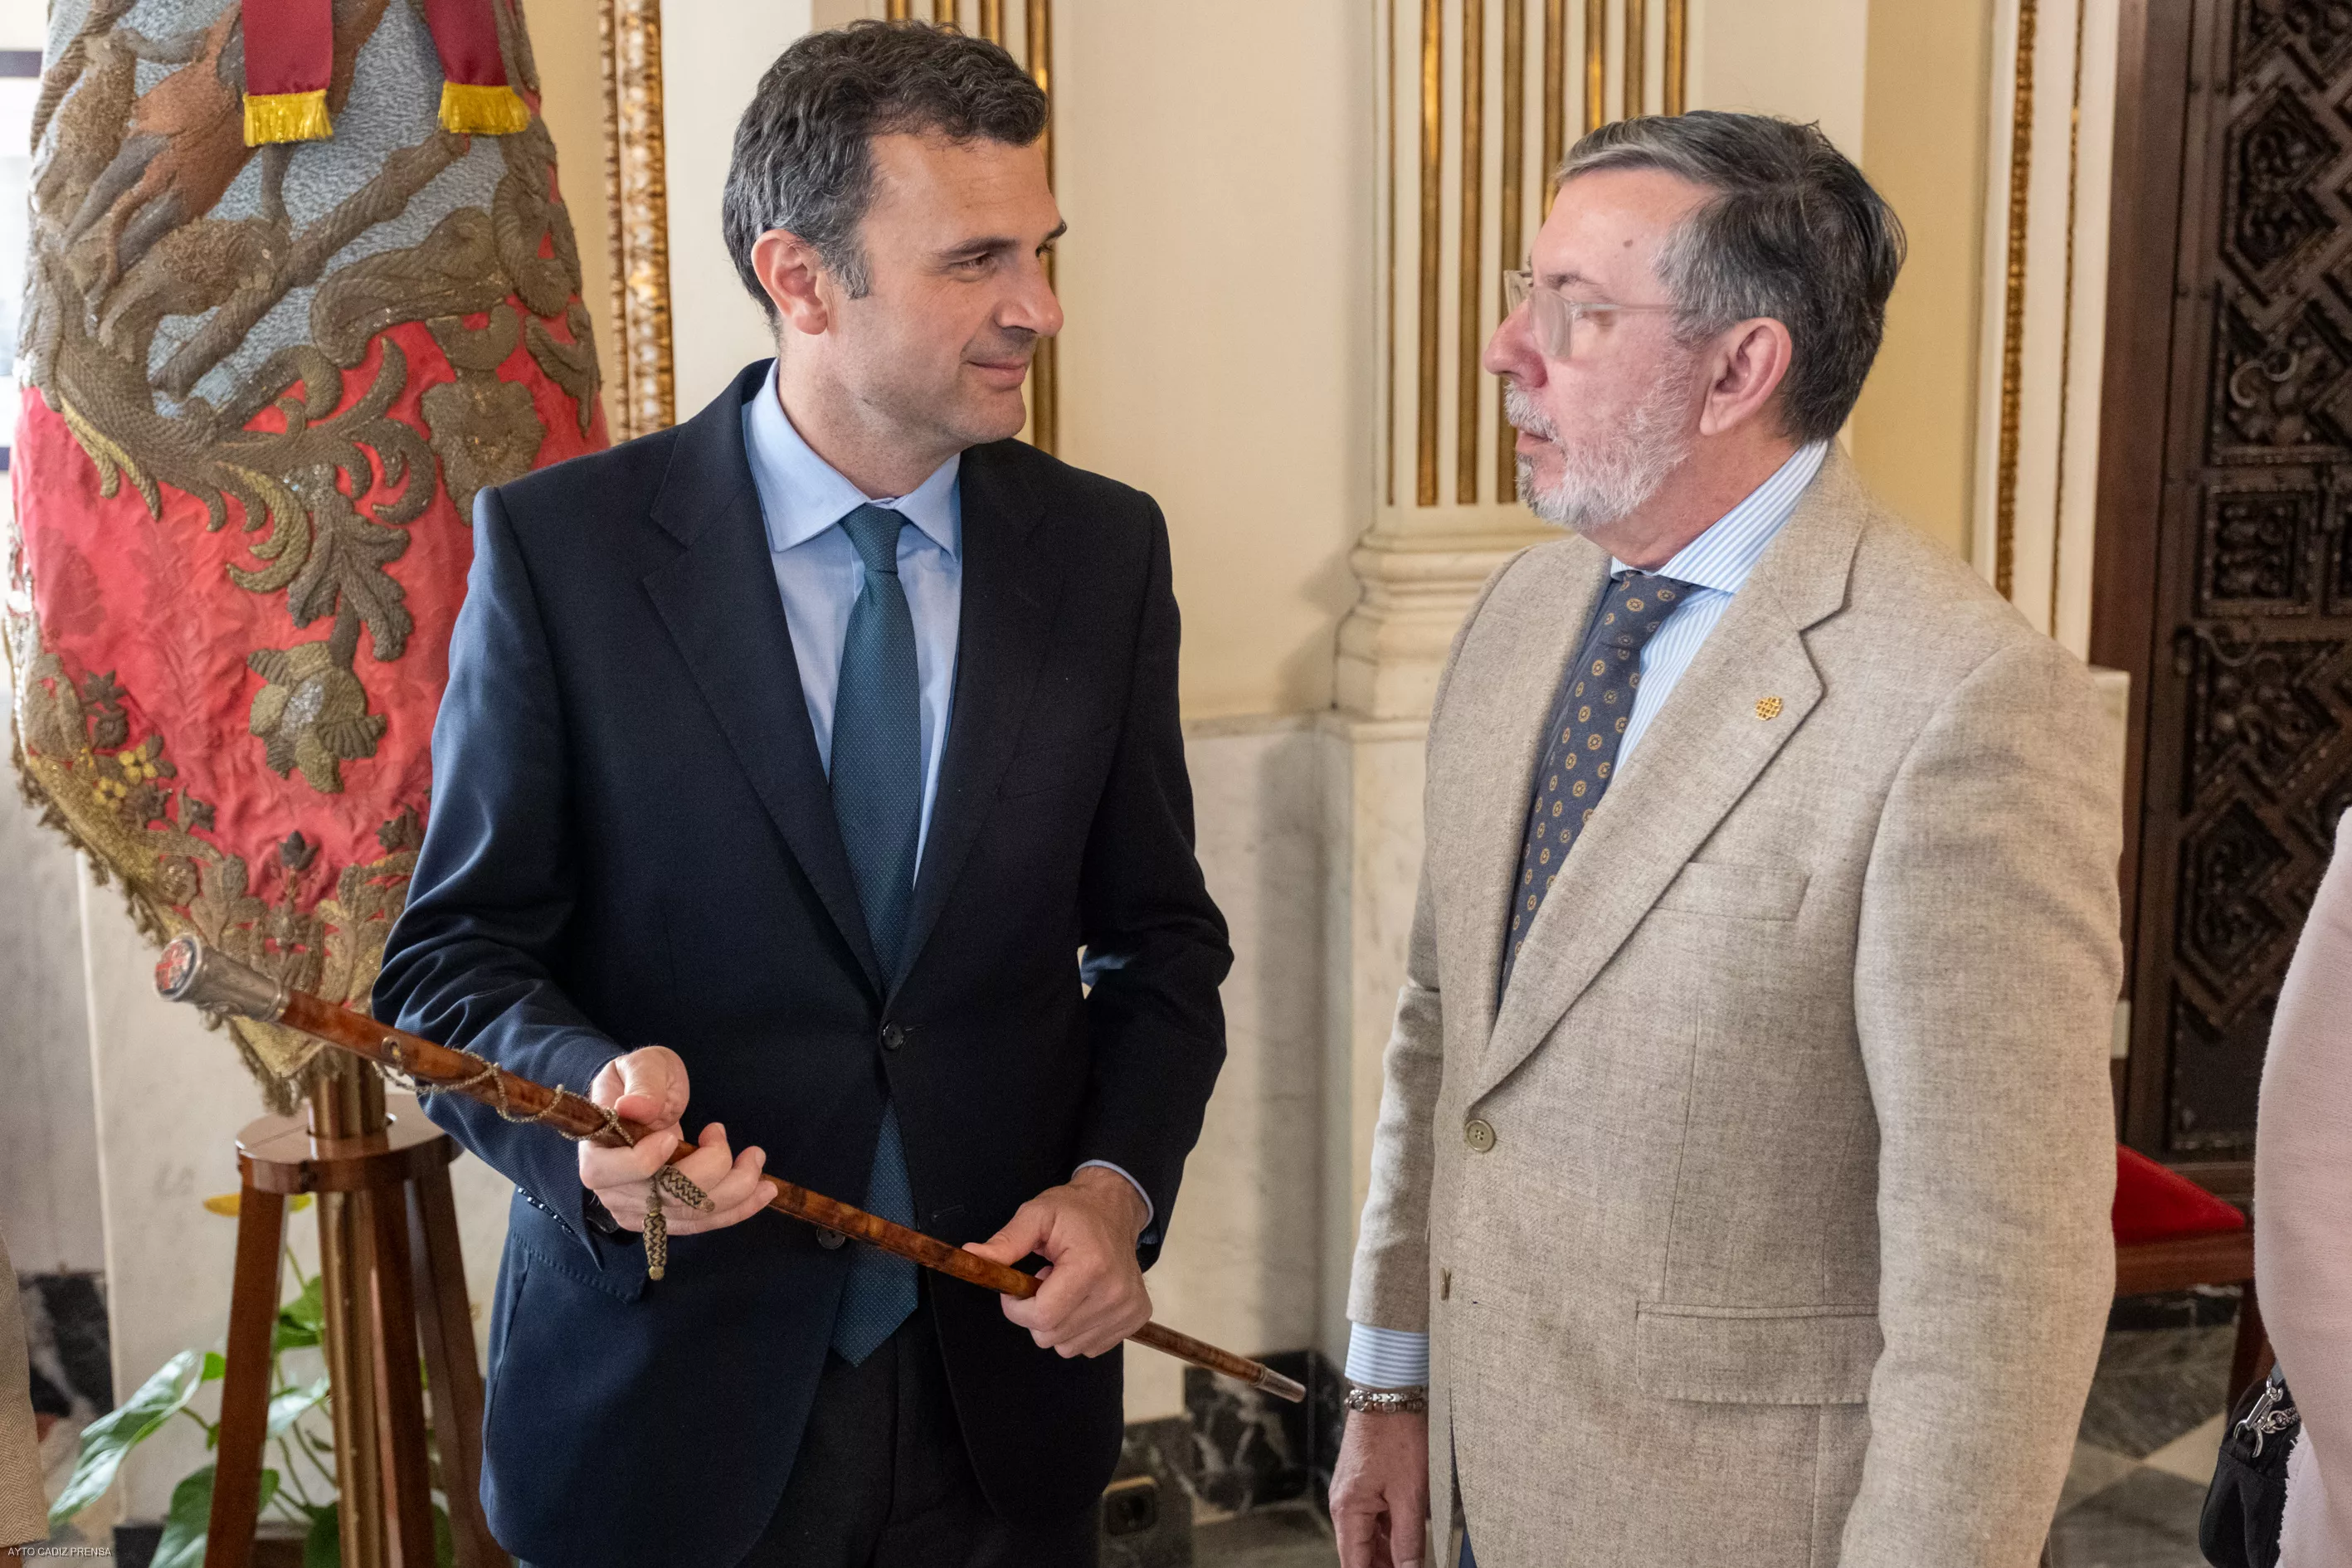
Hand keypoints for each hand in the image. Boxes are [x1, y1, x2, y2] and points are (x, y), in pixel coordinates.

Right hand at [576, 1046, 770, 1234]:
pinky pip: (704, 1221)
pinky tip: (764, 1192)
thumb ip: (642, 1085)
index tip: (672, 1136)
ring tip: (756, 1157)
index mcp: (597, 1151)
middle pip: (664, 1196)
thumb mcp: (641, 1067)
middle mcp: (614, 1191)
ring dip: (735, 1189)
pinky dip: (739, 1208)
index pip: (608, 1172)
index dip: (643, 1161)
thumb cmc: (640, 1079)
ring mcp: (642, 1210)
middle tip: (722, 1132)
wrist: (647, 1100)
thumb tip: (633, 1108)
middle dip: (710, 1168)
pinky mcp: (669, 1217)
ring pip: (692, 1213)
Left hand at [962, 1167, 1151, 1356]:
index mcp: (1091, 1267)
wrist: (1115, 1208)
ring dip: (1058, 1322)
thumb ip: (1005, 1242)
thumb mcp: (1035, 1216)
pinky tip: (1083, 1298)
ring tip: (1067, 1287)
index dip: (1017, 1308)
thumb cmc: (1073, 1211)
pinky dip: (1078, 1328)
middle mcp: (1115, 1293)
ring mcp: (1128, 1309)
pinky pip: (1089, 1347)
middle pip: (1051, 1335)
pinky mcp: (1135, 1318)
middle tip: (1045, 1280)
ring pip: (1068, 1346)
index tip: (1017, 1289)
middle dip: (1036, 1313)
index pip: (1042, 1317)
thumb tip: (972, 1256)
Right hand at [1331, 1406, 1429, 1567]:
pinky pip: (1374, 1519)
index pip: (1355, 1565)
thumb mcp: (1411, 1493)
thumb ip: (1409, 1539)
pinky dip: (1390, 1533)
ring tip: (1415, 1560)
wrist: (1389, 1392)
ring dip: (1389, 1554)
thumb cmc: (1397, 1434)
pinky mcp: (1364, 1484)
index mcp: (1348, 1510)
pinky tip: (1411, 1539)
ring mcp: (1353, 1494)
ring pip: (1369, 1538)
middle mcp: (1344, 1505)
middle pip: (1360, 1554)